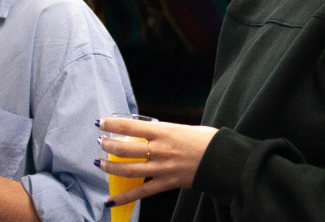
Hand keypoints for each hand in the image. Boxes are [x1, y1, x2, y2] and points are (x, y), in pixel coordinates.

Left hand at [96, 117, 219, 206]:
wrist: (224, 160)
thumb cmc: (206, 140)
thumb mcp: (183, 128)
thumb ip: (164, 130)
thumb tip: (146, 130)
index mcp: (164, 131)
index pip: (130, 127)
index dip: (111, 124)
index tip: (100, 123)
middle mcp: (160, 150)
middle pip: (125, 149)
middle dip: (107, 145)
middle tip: (101, 143)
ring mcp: (162, 168)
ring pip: (128, 170)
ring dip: (110, 167)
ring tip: (100, 163)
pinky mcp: (167, 183)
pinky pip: (141, 192)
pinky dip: (124, 197)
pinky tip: (110, 201)